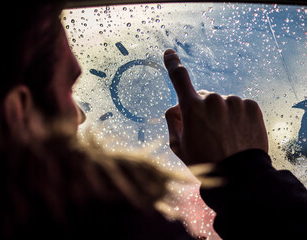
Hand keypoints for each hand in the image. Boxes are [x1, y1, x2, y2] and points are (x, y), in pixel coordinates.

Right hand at [163, 49, 267, 165]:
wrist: (239, 176)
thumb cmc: (205, 162)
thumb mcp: (178, 146)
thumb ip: (173, 121)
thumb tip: (176, 107)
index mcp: (192, 108)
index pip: (179, 78)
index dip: (173, 64)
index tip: (170, 54)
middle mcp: (213, 100)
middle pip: (202, 97)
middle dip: (201, 109)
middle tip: (207, 132)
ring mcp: (234, 102)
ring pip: (222, 103)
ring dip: (220, 114)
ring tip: (224, 136)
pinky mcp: (251, 106)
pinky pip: (238, 105)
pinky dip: (235, 115)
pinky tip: (236, 132)